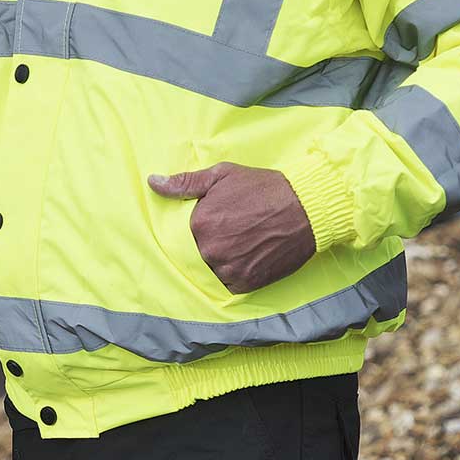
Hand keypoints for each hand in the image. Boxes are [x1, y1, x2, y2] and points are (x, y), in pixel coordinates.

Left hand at [148, 162, 316, 293]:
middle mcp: (210, 250)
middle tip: (232, 230)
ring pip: (211, 269)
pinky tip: (248, 256)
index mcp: (199, 223)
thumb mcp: (222, 175)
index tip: (216, 219)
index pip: (184, 232)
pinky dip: (234, 273)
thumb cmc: (263, 188)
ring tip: (242, 243)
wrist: (306, 208)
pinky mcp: (246, 284)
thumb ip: (185, 183)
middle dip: (210, 242)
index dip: (200, 225)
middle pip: (197, 252)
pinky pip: (228, 284)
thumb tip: (152, 183)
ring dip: (221, 259)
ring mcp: (228, 270)